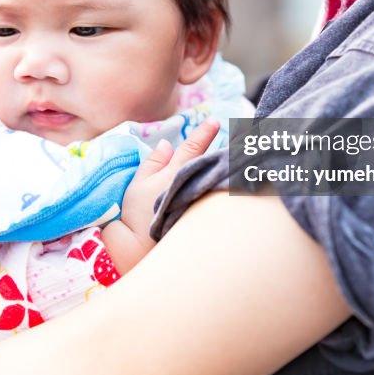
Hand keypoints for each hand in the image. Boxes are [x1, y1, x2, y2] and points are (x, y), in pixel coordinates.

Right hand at [100, 118, 220, 273]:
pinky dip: (221, 194)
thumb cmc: (136, 216)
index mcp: (176, 174)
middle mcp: (193, 187)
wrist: (140, 253)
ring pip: (216, 182)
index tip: (215, 121)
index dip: (204, 132)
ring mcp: (201, 205)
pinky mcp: (205, 222)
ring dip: (224, 173)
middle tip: (237, 142)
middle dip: (224, 153)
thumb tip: (167, 143)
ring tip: (234, 165)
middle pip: (212, 165)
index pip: (193, 148)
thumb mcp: (138, 185)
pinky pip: (215, 200)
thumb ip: (153, 163)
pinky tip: (228, 192)